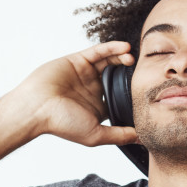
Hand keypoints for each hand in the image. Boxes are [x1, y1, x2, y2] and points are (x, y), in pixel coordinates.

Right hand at [13, 41, 138, 146]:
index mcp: (98, 106)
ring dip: (122, 58)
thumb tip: (143, 139)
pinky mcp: (78, 60)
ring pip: (110, 61)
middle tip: (144, 70)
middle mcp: (93, 89)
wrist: (36, 108)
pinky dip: (112, 48)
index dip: (135, 93)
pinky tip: (125, 48)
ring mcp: (86, 73)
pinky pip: (99, 51)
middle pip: (118, 76)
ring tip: (133, 58)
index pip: (121, 97)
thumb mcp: (96, 134)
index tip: (150, 91)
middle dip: (131, 72)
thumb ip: (120, 135)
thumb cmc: (61, 124)